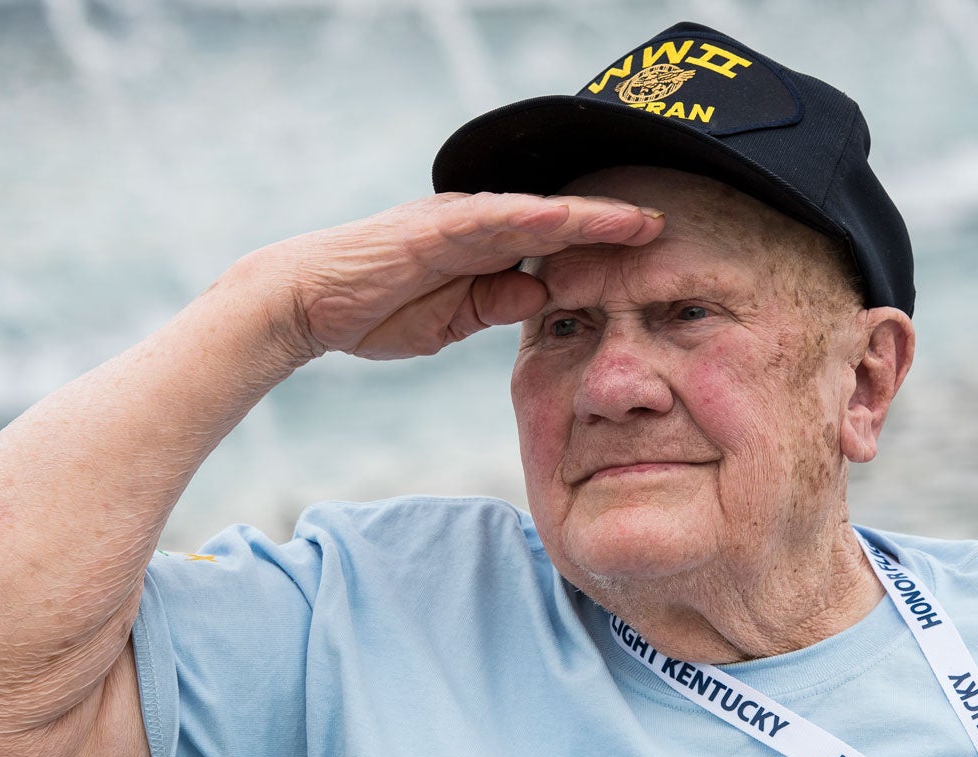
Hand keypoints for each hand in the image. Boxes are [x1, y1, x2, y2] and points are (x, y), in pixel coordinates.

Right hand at [235, 192, 665, 360]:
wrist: (308, 304)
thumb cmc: (375, 312)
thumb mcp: (452, 320)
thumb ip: (495, 306)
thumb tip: (543, 297)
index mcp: (485, 251)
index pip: (556, 246)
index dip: (603, 249)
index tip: (653, 259)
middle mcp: (479, 227)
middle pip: (559, 223)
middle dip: (613, 226)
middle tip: (669, 228)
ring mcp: (459, 222)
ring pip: (538, 214)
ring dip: (591, 217)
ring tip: (642, 222)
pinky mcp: (436, 227)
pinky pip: (492, 218)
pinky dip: (532, 217)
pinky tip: (570, 219)